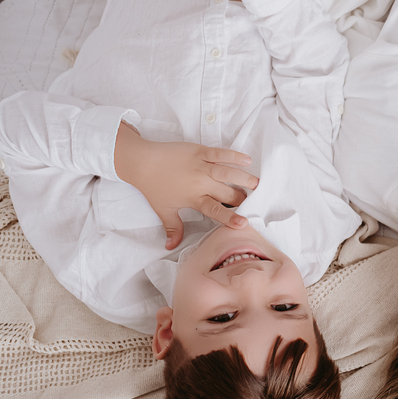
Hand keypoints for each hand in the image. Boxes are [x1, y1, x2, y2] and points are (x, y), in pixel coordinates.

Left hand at [113, 123, 259, 248]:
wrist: (140, 162)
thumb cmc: (152, 186)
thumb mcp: (163, 210)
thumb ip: (173, 228)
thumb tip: (172, 246)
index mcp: (194, 198)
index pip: (215, 210)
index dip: (230, 217)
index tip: (244, 224)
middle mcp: (201, 183)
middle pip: (228, 193)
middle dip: (242, 198)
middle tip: (253, 201)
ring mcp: (201, 166)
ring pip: (229, 173)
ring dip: (245, 178)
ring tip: (258, 184)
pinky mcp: (200, 151)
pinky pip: (221, 154)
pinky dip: (234, 156)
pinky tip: (247, 160)